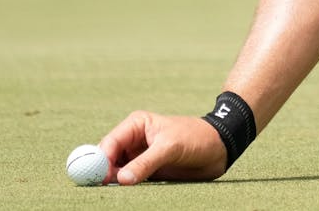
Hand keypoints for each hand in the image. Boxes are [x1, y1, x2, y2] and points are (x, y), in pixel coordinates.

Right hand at [99, 111, 227, 184]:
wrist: (219, 148)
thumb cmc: (196, 138)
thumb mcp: (170, 148)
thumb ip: (145, 163)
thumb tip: (120, 179)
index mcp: (136, 126)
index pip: (109, 144)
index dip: (100, 161)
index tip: (99, 178)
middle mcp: (133, 141)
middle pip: (107, 159)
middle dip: (103, 173)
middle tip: (103, 188)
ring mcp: (138, 157)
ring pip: (116, 172)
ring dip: (114, 182)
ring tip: (119, 191)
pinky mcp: (145, 171)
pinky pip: (129, 181)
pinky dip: (126, 188)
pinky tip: (129, 192)